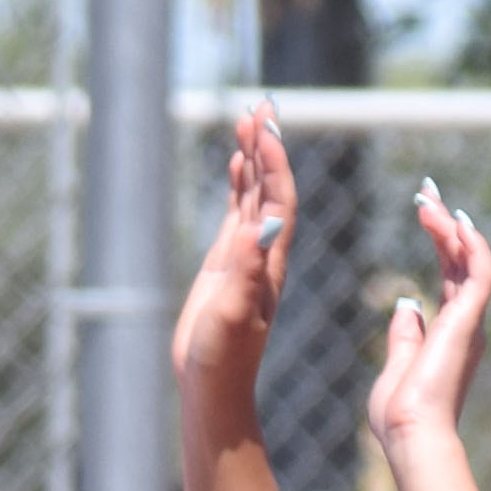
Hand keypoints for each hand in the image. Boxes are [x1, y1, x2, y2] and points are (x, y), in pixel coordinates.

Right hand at [173, 104, 300, 389]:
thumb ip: (247, 270)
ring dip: (253, 156)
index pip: (278, 200)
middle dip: (266, 145)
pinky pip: (236, 212)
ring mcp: (245, 256)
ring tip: (249, 117)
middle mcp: (262, 252)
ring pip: (253, 194)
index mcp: (269, 262)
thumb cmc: (223, 358)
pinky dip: (237, 183)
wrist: (213, 388)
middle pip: (269, 187)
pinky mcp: (226, 265)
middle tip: (261, 103)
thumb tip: (262, 223)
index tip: (266, 125)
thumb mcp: (234, 314)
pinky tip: (236, 160)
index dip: (274, 162)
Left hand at [365, 182, 490, 457]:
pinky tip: (455, 220)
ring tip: (427, 199)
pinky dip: (471, 245)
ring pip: (469, 261)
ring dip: (451, 227)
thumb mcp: (397, 364)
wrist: (412, 435)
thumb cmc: (399, 413)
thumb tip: (407, 306)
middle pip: (460, 260)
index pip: (448, 275)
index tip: (424, 211)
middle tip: (426, 190)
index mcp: (449, 334)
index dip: (439, 240)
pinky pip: (479, 272)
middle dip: (445, 222)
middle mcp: (467, 325)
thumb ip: (406, 334)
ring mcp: (471, 323)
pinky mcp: (470, 322)